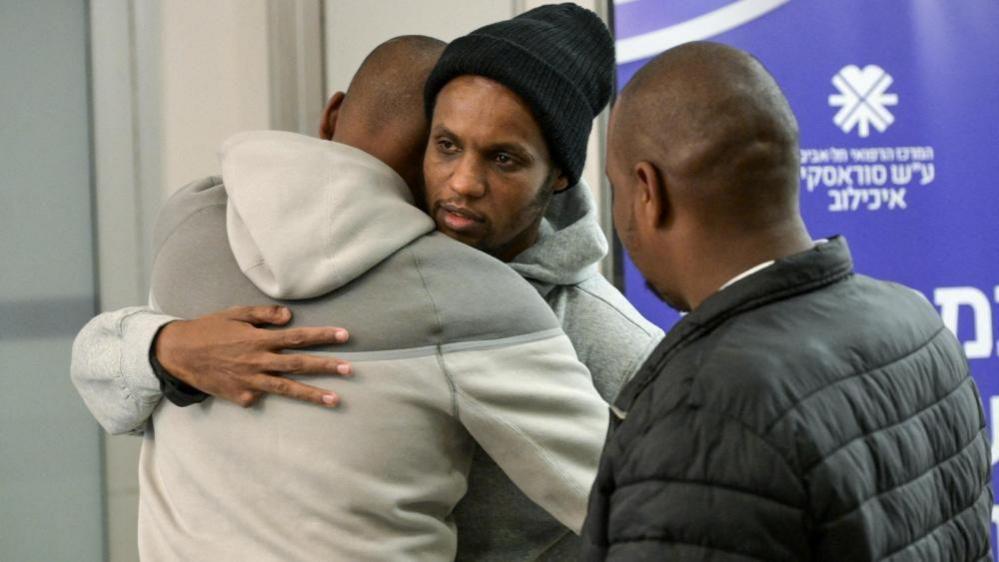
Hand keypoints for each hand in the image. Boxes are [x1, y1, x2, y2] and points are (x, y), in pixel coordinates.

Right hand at [153, 306, 350, 407]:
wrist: (177, 354)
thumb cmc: (208, 329)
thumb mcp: (235, 313)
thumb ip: (264, 315)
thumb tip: (290, 317)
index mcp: (259, 338)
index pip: (298, 337)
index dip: (322, 336)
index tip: (344, 336)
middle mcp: (258, 360)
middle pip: (299, 364)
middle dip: (326, 367)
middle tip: (350, 370)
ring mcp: (250, 381)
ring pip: (287, 388)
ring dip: (313, 394)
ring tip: (336, 400)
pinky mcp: (240, 397)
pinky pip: (260, 395)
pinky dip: (266, 393)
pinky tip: (265, 391)